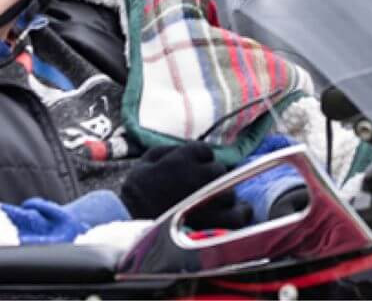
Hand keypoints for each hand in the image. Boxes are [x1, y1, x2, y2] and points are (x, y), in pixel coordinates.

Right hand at [120, 142, 234, 220]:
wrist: (131, 222)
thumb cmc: (136, 192)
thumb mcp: (143, 163)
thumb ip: (166, 151)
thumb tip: (184, 148)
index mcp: (181, 160)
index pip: (204, 151)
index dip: (200, 157)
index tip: (194, 164)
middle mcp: (199, 177)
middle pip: (219, 170)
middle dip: (212, 175)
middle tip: (202, 184)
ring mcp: (209, 200)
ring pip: (230, 192)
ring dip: (224, 194)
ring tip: (216, 199)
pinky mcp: (215, 223)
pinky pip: (238, 217)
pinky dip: (240, 213)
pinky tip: (237, 212)